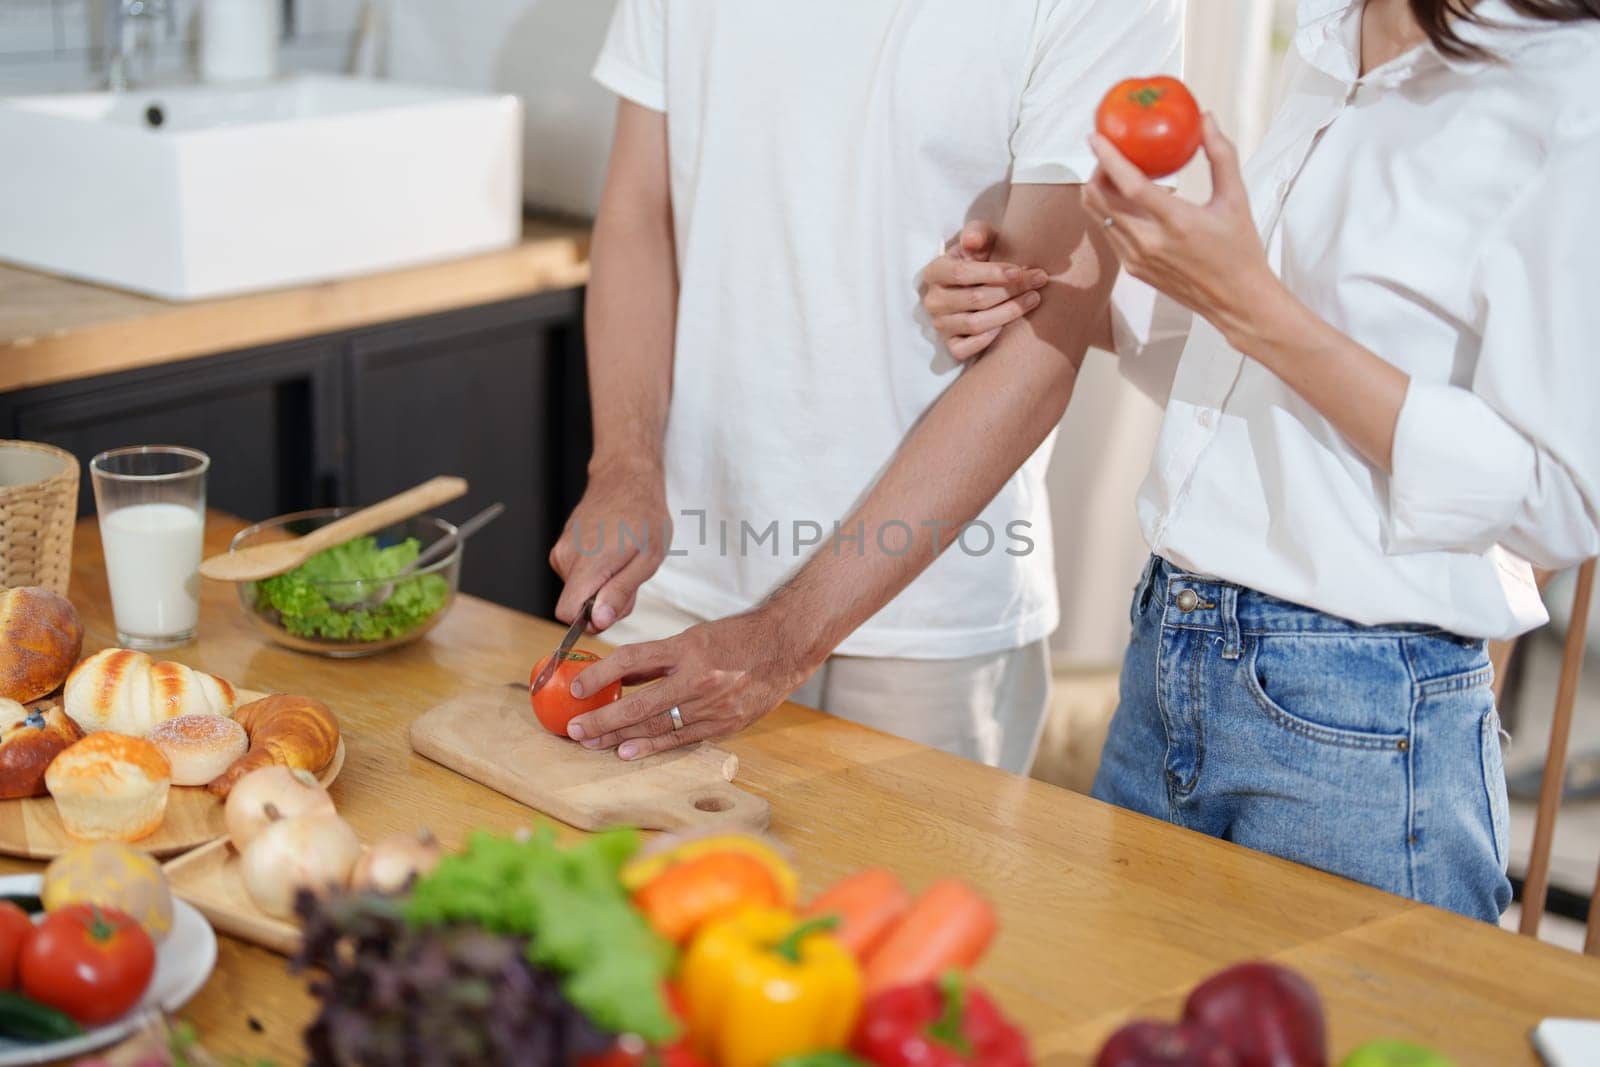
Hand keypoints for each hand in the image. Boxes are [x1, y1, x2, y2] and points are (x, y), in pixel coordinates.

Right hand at [549, 457, 670, 631]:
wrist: (626, 478)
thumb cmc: (643, 516)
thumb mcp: (646, 560)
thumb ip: (620, 593)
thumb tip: (597, 622)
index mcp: (588, 564)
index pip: (566, 613)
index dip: (591, 620)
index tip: (614, 605)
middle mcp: (566, 557)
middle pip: (576, 604)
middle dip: (604, 601)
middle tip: (629, 575)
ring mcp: (561, 550)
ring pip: (578, 590)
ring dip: (602, 586)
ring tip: (623, 561)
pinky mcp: (562, 546)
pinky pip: (576, 575)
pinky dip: (595, 572)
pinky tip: (612, 552)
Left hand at [565, 609, 815, 759]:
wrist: (786, 647)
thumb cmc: (739, 637)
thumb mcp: (693, 637)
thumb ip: (658, 658)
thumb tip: (621, 675)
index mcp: (687, 649)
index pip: (631, 661)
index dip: (600, 676)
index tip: (576, 688)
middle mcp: (698, 679)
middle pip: (638, 704)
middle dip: (602, 720)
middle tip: (575, 730)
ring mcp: (713, 706)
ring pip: (656, 727)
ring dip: (620, 737)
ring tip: (592, 744)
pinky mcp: (725, 725)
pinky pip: (681, 739)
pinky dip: (653, 746)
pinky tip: (629, 752)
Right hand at [921, 222, 1049, 360]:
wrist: (980, 283)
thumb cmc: (982, 257)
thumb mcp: (981, 239)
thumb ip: (978, 233)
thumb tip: (972, 241)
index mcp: (935, 271)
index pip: (961, 273)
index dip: (993, 273)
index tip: (1020, 270)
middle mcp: (933, 300)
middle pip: (974, 299)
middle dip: (1011, 290)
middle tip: (1039, 281)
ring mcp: (940, 325)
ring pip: (976, 324)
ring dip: (1010, 312)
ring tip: (1034, 298)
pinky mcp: (949, 345)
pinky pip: (967, 349)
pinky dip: (990, 339)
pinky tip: (1010, 325)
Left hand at [1082, 114, 1280, 345]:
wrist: (1236, 302)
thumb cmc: (1240, 249)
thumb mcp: (1235, 199)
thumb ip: (1221, 155)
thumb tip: (1206, 118)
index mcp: (1176, 222)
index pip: (1129, 186)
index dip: (1108, 159)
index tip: (1095, 137)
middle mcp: (1148, 243)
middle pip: (1101, 200)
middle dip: (1096, 171)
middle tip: (1107, 152)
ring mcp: (1136, 259)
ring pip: (1099, 217)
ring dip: (1099, 191)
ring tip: (1114, 172)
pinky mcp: (1132, 270)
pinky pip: (1110, 234)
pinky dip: (1111, 212)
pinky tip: (1128, 200)